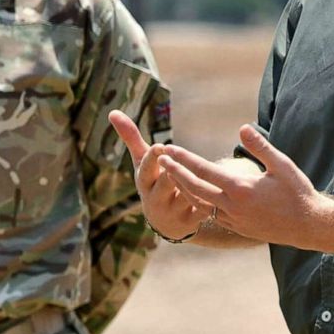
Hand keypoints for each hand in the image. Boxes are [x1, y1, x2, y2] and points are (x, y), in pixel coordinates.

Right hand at [108, 110, 211, 239]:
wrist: (165, 221)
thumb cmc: (153, 181)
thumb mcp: (141, 163)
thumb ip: (131, 138)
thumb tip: (112, 112)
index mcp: (145, 183)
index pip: (145, 171)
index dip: (152, 160)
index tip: (160, 147)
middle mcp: (156, 200)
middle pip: (166, 185)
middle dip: (173, 172)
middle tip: (181, 162)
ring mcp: (173, 212)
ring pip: (186, 196)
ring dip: (196, 185)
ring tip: (207, 174)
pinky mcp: (191, 221)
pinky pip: (202, 209)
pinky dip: (211, 201)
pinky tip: (221, 191)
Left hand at [156, 124, 321, 245]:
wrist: (309, 226)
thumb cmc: (298, 192)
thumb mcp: (282, 164)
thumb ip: (260, 147)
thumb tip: (242, 128)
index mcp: (241, 188)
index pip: (204, 170)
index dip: (184, 159)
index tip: (169, 149)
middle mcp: (232, 206)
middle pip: (194, 188)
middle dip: (175, 173)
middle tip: (161, 160)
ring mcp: (234, 219)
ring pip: (200, 204)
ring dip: (184, 189)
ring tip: (172, 176)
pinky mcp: (238, 228)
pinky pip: (211, 215)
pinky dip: (199, 203)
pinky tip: (194, 196)